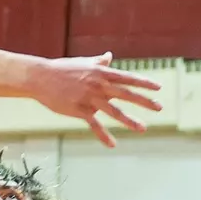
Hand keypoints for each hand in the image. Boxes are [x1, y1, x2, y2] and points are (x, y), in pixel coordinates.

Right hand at [28, 51, 162, 146]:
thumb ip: (99, 61)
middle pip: (126, 93)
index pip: (127, 77)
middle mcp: (98, 84)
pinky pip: (94, 124)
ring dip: (129, 120)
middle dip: (144, 101)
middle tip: (159, 107)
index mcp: (100, 72)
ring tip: (142, 128)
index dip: (143, 83)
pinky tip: (112, 144)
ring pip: (113, 111)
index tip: (157, 88)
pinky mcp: (79, 110)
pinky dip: (103, 135)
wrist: (41, 77)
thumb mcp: (83, 63)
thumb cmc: (62, 69)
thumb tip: (109, 55)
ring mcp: (89, 97)